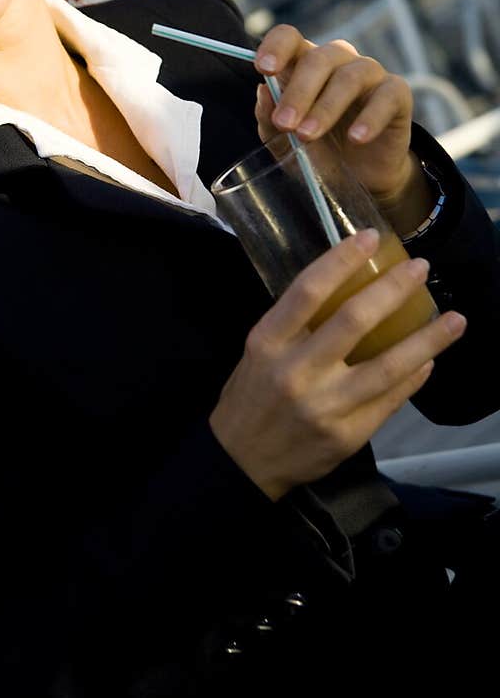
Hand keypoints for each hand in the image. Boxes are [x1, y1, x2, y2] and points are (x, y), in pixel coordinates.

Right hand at [208, 230, 466, 500]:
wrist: (242, 461)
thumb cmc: (251, 395)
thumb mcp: (258, 352)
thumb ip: (294, 325)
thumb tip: (346, 287)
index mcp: (268, 342)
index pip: (308, 291)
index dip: (342, 260)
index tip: (372, 237)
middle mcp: (296, 372)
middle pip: (354, 321)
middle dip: (393, 290)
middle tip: (421, 268)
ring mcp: (324, 406)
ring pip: (387, 366)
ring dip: (427, 340)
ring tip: (455, 320)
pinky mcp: (347, 435)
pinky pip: (390, 400)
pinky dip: (414, 376)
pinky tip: (429, 360)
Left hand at [254, 25, 414, 205]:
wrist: (359, 178)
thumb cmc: (317, 152)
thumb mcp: (284, 143)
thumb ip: (269, 119)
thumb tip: (264, 93)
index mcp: (303, 65)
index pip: (289, 38)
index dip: (276, 47)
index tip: (264, 68)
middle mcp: (337, 61)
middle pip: (318, 59)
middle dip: (298, 93)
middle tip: (284, 124)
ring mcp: (369, 74)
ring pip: (349, 77)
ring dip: (326, 107)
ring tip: (307, 136)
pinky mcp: (397, 94)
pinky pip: (387, 96)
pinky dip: (370, 117)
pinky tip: (356, 138)